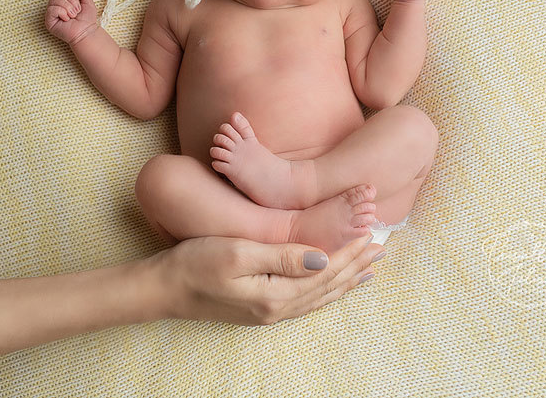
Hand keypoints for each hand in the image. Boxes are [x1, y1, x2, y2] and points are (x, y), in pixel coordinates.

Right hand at [45, 0, 98, 44]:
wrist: (86, 32)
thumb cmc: (87, 19)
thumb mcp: (87, 1)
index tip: (80, 1)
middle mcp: (57, 4)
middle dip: (72, 1)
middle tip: (77, 11)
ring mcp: (52, 12)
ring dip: (68, 7)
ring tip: (72, 15)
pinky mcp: (49, 20)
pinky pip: (52, 9)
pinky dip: (62, 13)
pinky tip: (66, 19)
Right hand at [150, 236, 383, 325]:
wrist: (164, 288)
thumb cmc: (196, 262)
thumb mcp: (238, 252)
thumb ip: (283, 256)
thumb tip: (324, 258)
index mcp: (276, 294)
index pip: (325, 271)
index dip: (349, 252)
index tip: (371, 234)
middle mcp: (277, 308)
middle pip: (328, 286)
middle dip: (355, 267)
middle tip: (381, 249)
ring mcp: (268, 312)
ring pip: (319, 296)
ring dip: (345, 280)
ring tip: (367, 268)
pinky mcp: (259, 308)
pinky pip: (304, 299)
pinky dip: (324, 289)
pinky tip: (328, 283)